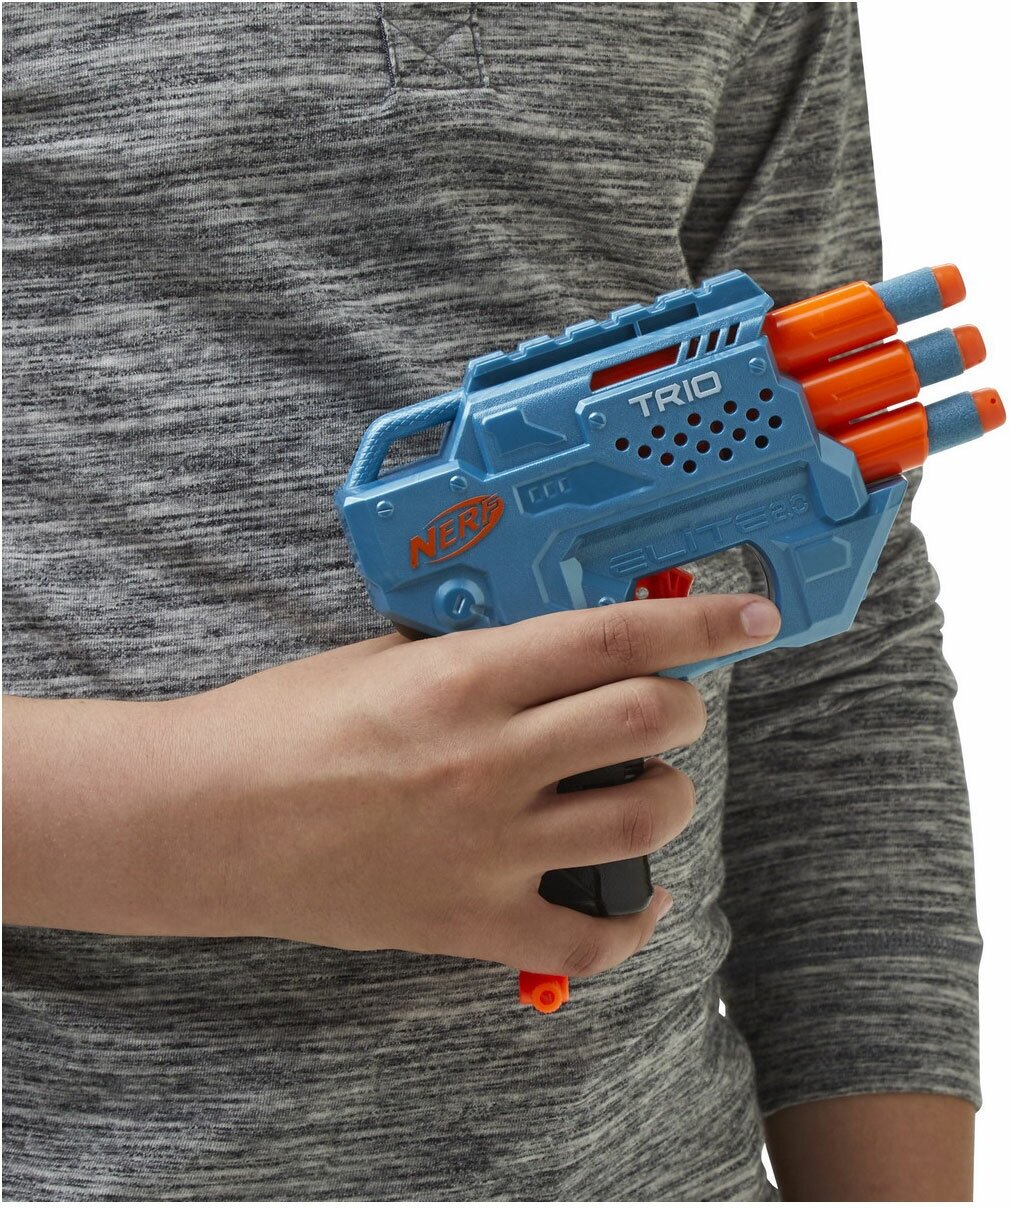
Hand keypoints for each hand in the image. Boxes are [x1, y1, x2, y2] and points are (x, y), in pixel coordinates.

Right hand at [4, 593, 779, 977]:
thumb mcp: (380, 656)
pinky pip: (591, 935)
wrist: (203, 821)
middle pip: (648, 720)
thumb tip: (550, 647)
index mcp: (465, 679)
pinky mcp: (471, 920)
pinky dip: (632, 919)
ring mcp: (488, 846)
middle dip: (679, 705)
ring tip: (643, 788)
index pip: (614, 637)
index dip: (698, 623)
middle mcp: (491, 759)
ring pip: (644, 818)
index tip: (748, 616)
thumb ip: (473, 652)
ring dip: (665, 795)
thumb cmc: (277, 726)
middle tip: (664, 705)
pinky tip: (633, 897)